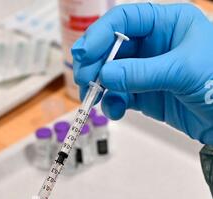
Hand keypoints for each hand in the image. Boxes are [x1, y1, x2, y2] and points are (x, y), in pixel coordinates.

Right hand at [72, 3, 212, 143]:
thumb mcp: (182, 71)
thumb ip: (142, 73)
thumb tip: (106, 75)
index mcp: (169, 23)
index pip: (126, 19)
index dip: (101, 33)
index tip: (84, 53)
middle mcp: (156, 45)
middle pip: (113, 47)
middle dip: (95, 63)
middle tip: (83, 79)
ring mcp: (149, 71)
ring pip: (113, 74)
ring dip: (100, 86)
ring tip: (94, 98)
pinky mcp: (146, 95)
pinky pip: (120, 96)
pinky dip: (113, 104)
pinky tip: (115, 110)